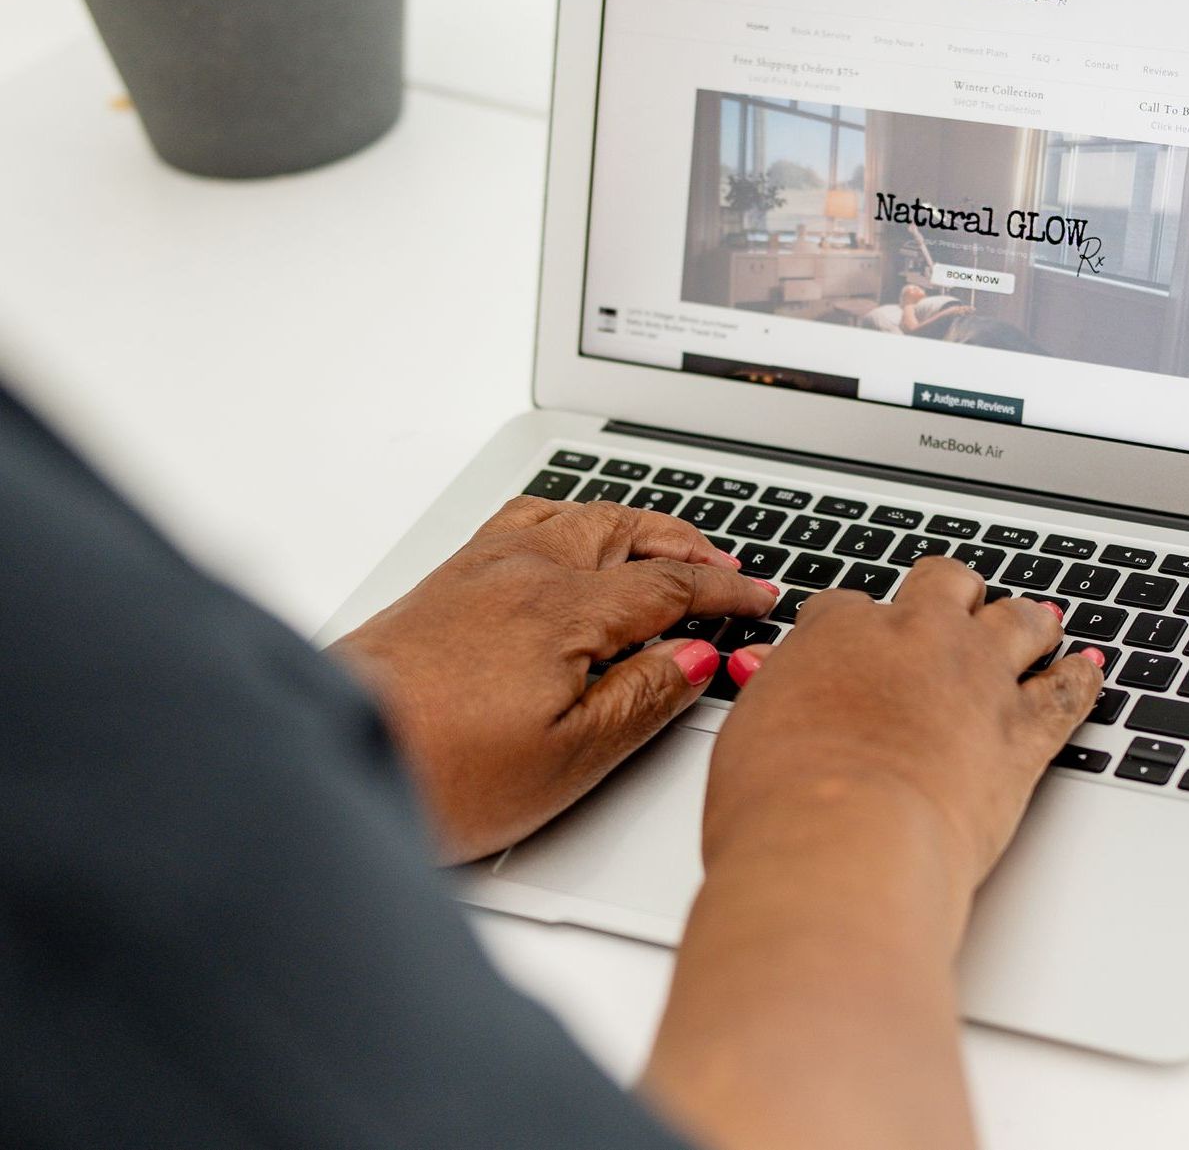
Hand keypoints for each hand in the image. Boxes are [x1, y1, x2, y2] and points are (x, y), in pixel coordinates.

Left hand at [327, 497, 777, 862]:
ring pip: (575, 513)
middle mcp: (522, 571)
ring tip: (658, 543)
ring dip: (629, 524)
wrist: (335, 754)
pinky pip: (524, 517)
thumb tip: (692, 658)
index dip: (723, 590)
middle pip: (625, 529)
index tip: (757, 596)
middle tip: (724, 565)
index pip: (669, 584)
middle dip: (685, 542)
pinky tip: (566, 538)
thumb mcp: (568, 758)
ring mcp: (478, 568)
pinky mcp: (444, 581)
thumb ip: (642, 699)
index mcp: (564, 609)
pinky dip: (569, 518)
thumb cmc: (438, 770)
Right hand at [644, 558, 1103, 1149]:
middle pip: (944, 583)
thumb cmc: (780, 807)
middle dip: (949, 594)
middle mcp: (914, 640)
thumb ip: (775, 701)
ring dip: (1026, 621)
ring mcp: (976, 678)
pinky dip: (1081, 679)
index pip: (848, 606)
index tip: (855, 643)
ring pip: (1018, 619)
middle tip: (952, 608)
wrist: (844, 847)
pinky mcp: (1024, 732)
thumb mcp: (747, 739)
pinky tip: (1087, 671)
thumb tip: (776, 690)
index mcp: (838, 634)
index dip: (855, 625)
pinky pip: (1068, 690)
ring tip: (1036, 624)